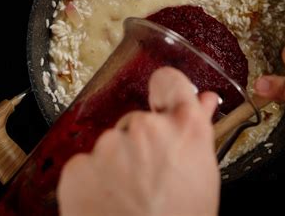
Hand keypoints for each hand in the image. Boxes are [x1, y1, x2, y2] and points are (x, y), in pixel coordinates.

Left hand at [57, 67, 219, 215]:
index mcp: (183, 128)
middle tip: (149, 178)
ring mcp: (109, 146)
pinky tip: (108, 202)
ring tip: (129, 196)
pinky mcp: (79, 166)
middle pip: (137, 122)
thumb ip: (199, 128)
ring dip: (117, 163)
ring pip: (112, 144)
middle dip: (141, 144)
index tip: (161, 98)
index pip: (170, 81)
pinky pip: (87, 163)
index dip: (165, 88)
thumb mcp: (202, 175)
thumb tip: (205, 100)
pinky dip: (94, 179)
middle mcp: (145, 128)